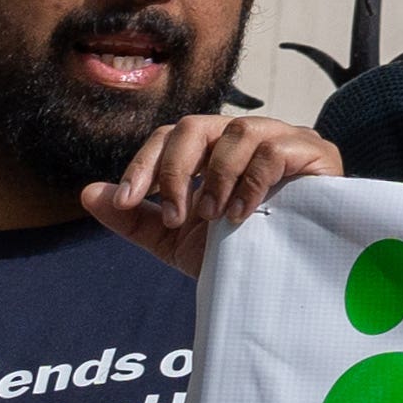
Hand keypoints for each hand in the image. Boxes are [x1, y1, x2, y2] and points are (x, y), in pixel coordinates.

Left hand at [84, 115, 340, 278]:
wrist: (289, 278)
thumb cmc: (239, 252)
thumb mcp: (177, 241)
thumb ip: (135, 218)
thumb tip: (88, 194)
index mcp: (212, 152)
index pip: (171, 136)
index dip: (145, 164)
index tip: (130, 202)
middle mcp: (244, 137)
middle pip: (198, 125)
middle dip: (176, 170)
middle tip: (177, 216)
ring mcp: (282, 139)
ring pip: (238, 131)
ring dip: (217, 177)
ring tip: (215, 216)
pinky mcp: (315, 151)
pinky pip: (275, 148)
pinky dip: (253, 181)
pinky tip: (245, 214)